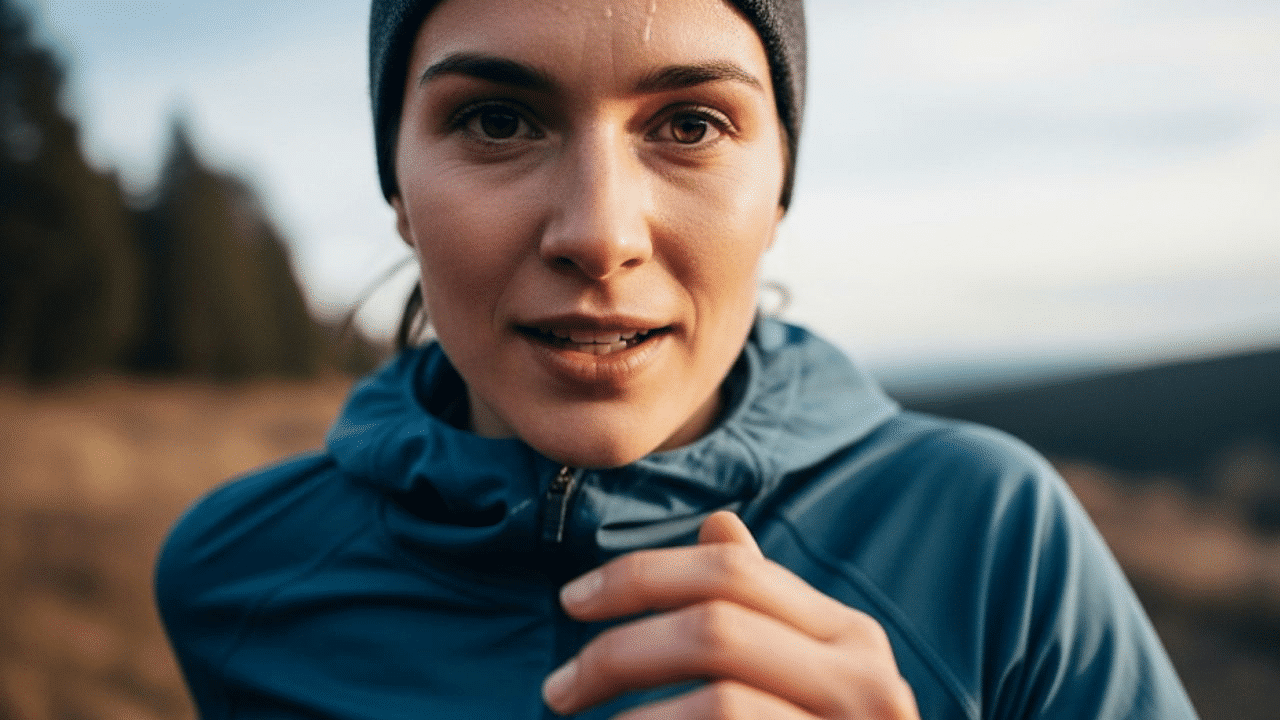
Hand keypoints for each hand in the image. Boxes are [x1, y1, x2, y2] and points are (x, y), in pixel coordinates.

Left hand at [542, 511, 920, 718]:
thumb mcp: (808, 670)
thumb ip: (762, 609)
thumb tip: (716, 523)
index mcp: (849, 636)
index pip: (733, 573)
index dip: (640, 575)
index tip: (572, 600)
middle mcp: (863, 682)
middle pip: (715, 629)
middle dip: (618, 652)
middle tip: (557, 688)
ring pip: (720, 702)